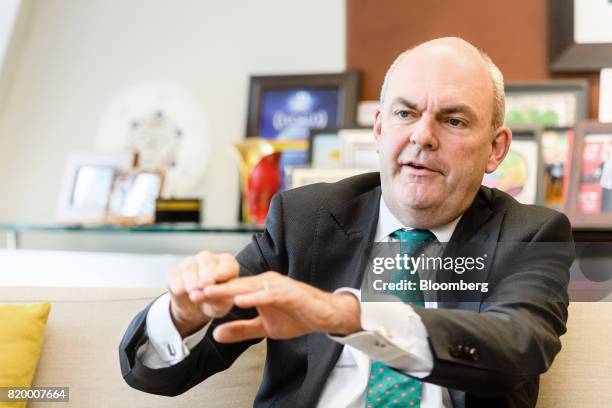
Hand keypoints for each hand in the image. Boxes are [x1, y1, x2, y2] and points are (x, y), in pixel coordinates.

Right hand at [167, 251, 239, 336]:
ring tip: (193, 295)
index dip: (222, 271)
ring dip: (191, 281)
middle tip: (203, 288)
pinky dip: (178, 284)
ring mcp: (191, 262)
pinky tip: (181, 292)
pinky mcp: (175, 271)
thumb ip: (217, 300)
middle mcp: (209, 258)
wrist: (196, 308)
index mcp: (227, 264)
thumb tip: (201, 294)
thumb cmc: (215, 303)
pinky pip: (175, 274)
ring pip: (190, 266)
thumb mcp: (221, 306)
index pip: (228, 263)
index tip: (216, 281)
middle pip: (206, 260)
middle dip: (205, 276)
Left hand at [203, 271, 361, 342]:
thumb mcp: (264, 328)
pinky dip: (255, 297)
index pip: (231, 290)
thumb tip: (217, 335)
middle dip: (213, 289)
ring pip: (249, 287)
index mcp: (259, 289)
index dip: (212, 294)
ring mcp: (278, 286)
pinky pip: (269, 294)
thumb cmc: (297, 317)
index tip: (191, 297)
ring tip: (209, 293)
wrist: (325, 316)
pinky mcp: (290, 293)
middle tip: (192, 292)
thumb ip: (241, 330)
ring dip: (228, 290)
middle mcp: (266, 283)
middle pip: (235, 285)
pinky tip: (241, 300)